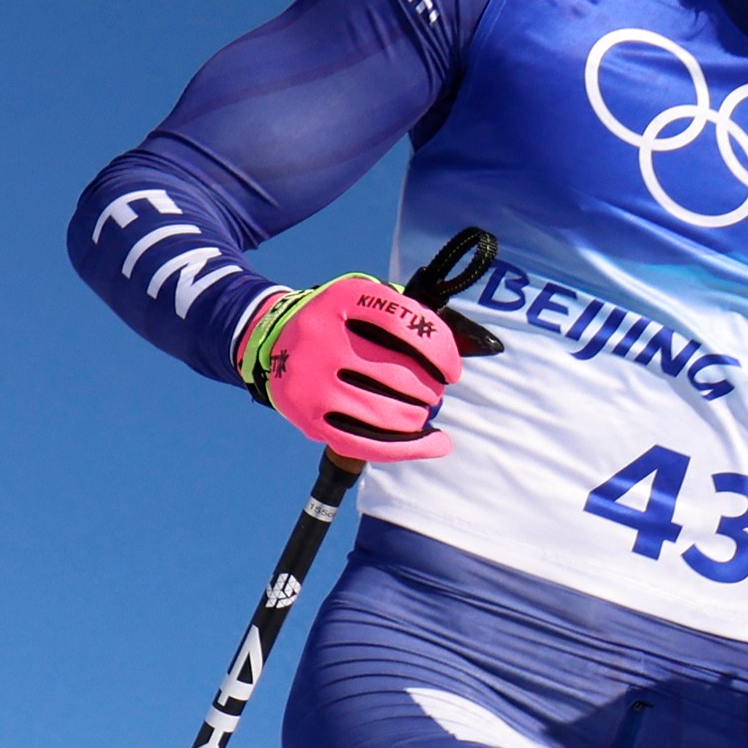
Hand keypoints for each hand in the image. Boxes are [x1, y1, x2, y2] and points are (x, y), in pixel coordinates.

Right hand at [242, 271, 467, 462]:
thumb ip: (410, 317)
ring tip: (421, 413)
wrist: (269, 338)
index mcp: (342, 298)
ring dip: (417, 418)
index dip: (440, 350)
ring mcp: (310, 379)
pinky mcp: (307, 415)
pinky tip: (433, 444)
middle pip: (398, 375)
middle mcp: (321, 337)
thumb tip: (478, 345)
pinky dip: (407, 449)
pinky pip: (364, 443)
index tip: (451, 369)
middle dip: (428, 390)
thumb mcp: (365, 302)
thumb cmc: (339, 324)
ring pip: (384, 414)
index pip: (404, 322)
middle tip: (431, 392)